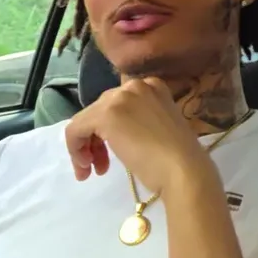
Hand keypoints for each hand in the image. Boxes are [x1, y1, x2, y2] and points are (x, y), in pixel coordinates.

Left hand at [64, 77, 213, 194]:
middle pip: (99, 110)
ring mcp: (119, 98)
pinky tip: (86, 167)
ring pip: (85, 120)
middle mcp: (135, 86)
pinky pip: (75, 130)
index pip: (117, 104)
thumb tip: (116, 132)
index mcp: (153, 86)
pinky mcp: (105, 114)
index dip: (108, 131)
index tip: (111, 154)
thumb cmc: (177, 157)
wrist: (183, 169)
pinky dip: (75, 149)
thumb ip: (138, 120)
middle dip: (95, 140)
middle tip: (101, 166)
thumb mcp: (158, 127)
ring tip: (92, 170)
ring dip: (84, 146)